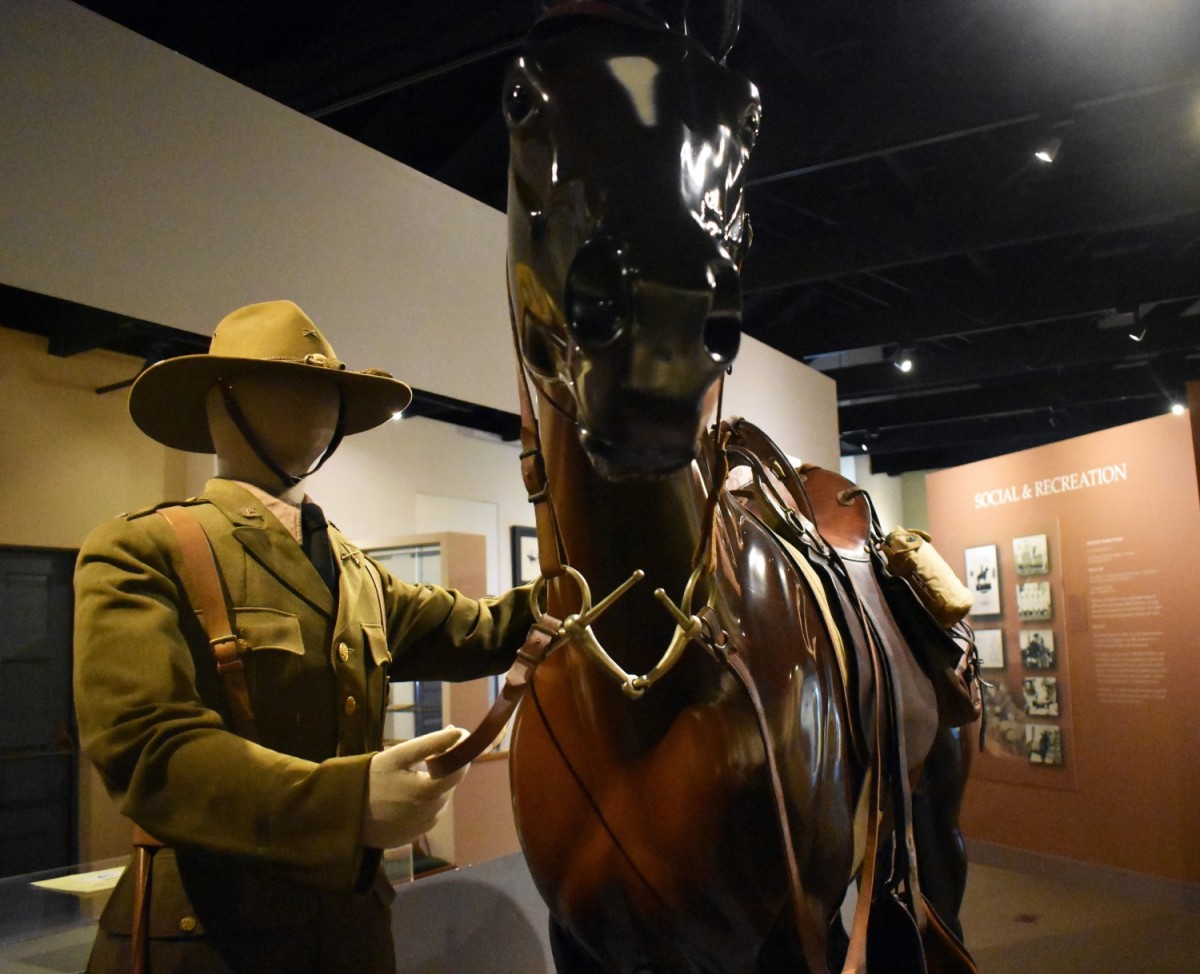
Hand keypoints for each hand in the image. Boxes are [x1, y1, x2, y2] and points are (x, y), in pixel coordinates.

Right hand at [360, 726, 469, 849]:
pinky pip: (427, 817)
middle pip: (448, 787)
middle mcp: (428, 815)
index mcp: (426, 792)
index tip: (456, 741)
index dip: (461, 756)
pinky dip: (423, 804)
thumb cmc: (371, 777)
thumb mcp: (399, 755)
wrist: (342, 811)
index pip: (458, 772)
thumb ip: (432, 743)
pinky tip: (405, 795)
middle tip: (427, 757)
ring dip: (434, 788)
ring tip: (411, 777)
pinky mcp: (411, 838)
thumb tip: (459, 733)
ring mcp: (420, 829)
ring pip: (439, 803)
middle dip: (443, 771)